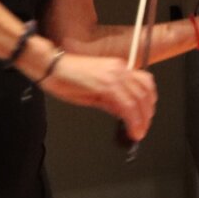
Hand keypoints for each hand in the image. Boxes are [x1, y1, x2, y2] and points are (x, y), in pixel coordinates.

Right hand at [37, 52, 156, 141]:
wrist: (50, 66)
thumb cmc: (66, 76)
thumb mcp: (94, 90)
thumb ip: (110, 101)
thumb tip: (122, 113)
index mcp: (118, 67)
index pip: (144, 84)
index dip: (148, 103)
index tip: (146, 117)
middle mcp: (120, 69)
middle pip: (145, 92)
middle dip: (147, 114)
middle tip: (143, 128)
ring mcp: (114, 75)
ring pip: (139, 99)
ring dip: (142, 118)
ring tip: (139, 131)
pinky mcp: (106, 84)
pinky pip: (127, 104)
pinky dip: (133, 119)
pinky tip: (132, 129)